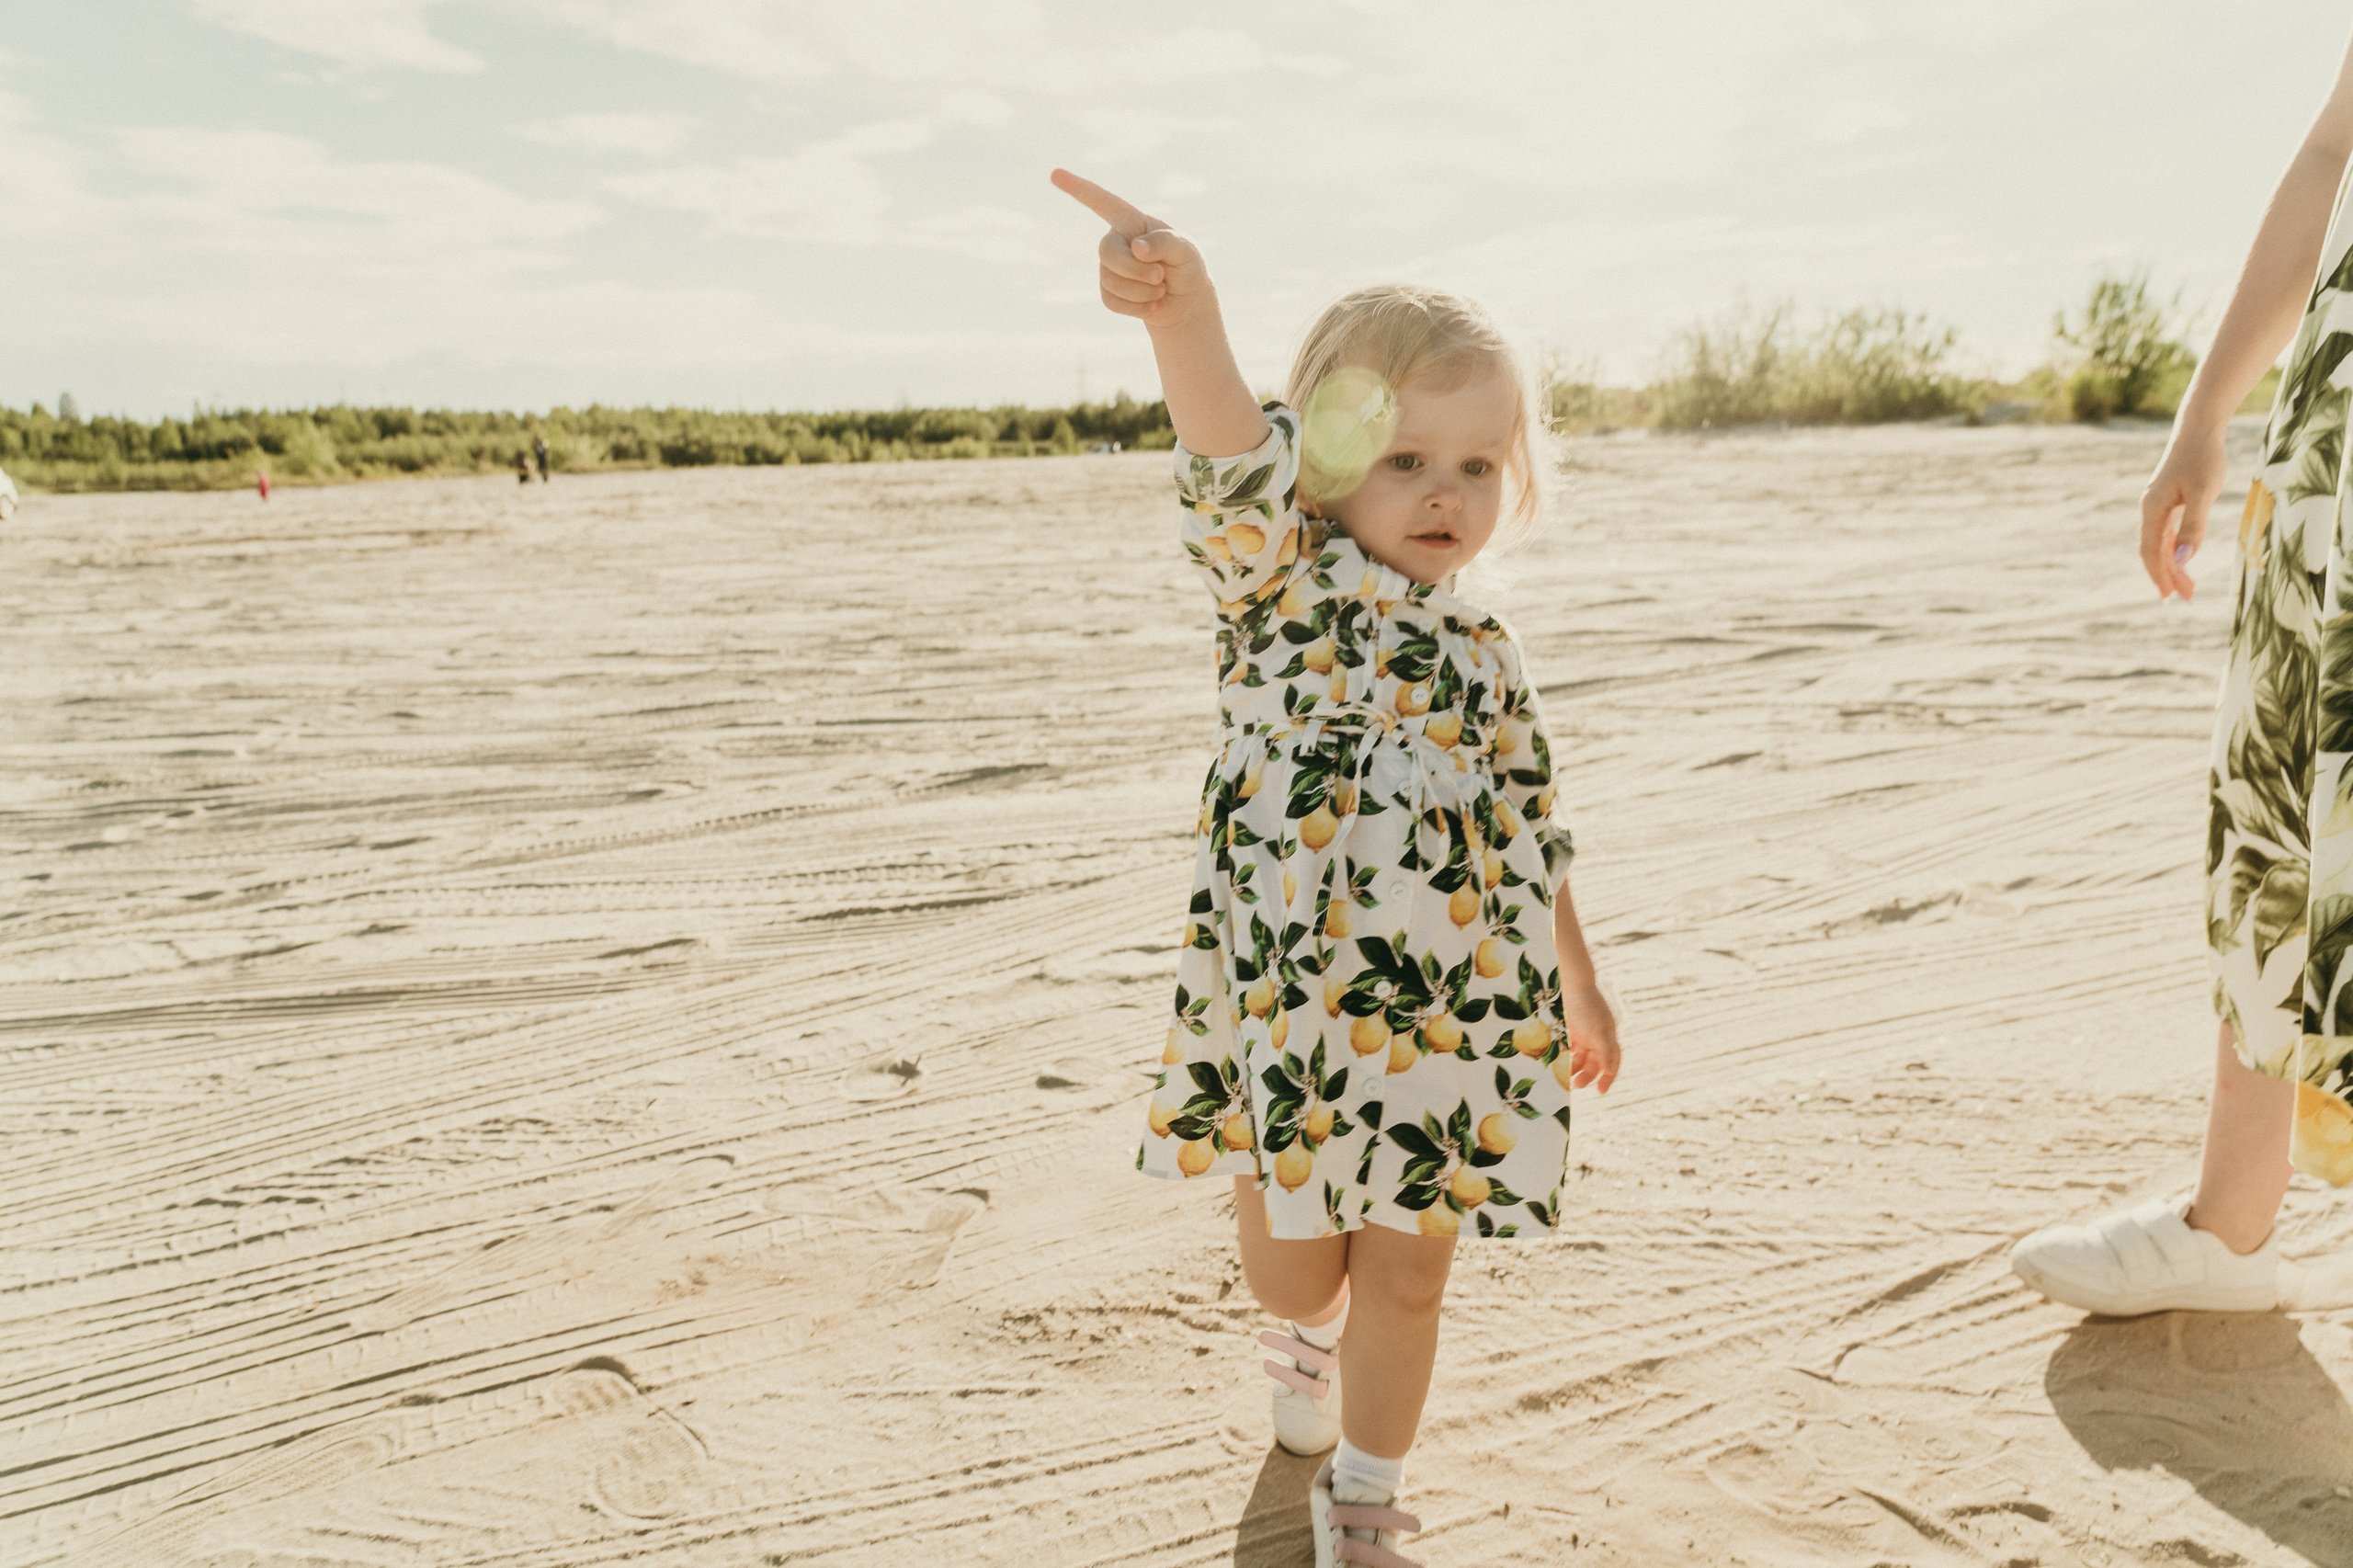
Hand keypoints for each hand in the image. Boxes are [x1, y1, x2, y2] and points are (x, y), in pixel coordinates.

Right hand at [1050, 168, 1214, 332]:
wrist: (1186, 300)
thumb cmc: (1187, 266)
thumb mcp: (1186, 249)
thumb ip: (1164, 242)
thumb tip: (1136, 247)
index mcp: (1132, 222)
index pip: (1102, 202)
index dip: (1078, 189)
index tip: (1054, 174)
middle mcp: (1117, 241)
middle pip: (1108, 253)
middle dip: (1135, 270)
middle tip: (1160, 277)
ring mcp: (1110, 267)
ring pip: (1111, 281)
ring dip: (1142, 291)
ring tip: (1161, 289)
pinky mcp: (1109, 292)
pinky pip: (1112, 301)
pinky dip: (1137, 307)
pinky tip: (1153, 304)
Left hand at [1558, 980, 1621, 1094]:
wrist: (1570, 982)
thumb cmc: (1587, 1006)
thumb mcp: (1598, 1030)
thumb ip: (1606, 1050)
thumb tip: (1611, 1071)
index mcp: (1608, 1037)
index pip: (1612, 1062)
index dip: (1608, 1078)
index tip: (1600, 1092)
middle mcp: (1598, 1037)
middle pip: (1595, 1063)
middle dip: (1587, 1075)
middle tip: (1576, 1085)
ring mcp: (1584, 1034)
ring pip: (1581, 1058)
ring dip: (1575, 1069)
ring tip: (1565, 1077)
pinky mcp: (1570, 1030)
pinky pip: (1569, 1050)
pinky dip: (1565, 1058)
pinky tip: (1558, 1066)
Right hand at [2139, 423, 2227, 600]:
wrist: (2199, 429)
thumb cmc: (2203, 458)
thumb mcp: (2204, 493)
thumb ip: (2194, 526)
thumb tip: (2185, 560)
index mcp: (2153, 509)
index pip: (2151, 551)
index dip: (2159, 575)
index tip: (2169, 596)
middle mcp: (2150, 510)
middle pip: (2154, 551)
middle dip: (2168, 575)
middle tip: (2184, 598)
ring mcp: (2159, 506)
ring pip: (2162, 544)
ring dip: (2173, 565)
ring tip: (2188, 586)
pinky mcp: (2169, 502)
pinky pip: (2168, 533)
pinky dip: (2176, 550)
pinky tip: (2186, 559)